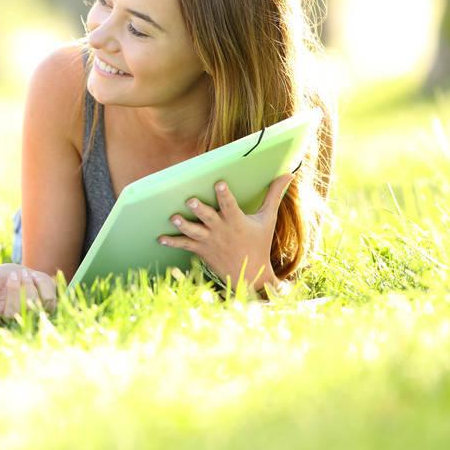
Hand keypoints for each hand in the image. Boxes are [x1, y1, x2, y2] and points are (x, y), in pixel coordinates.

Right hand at [0, 263, 55, 326]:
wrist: (25, 274)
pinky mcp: (48, 309)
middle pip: (13, 314)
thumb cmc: (3, 277)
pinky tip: (35, 277)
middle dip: (14, 292)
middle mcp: (14, 322)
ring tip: (24, 273)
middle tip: (13, 275)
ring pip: (31, 308)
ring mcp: (32, 317)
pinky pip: (48, 301)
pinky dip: (42, 287)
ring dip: (27, 288)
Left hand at [159, 174, 294, 291]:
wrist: (250, 275)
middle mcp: (221, 230)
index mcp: (237, 221)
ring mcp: (209, 241)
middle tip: (190, 200)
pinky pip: (184, 245)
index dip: (224, 194)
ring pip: (194, 232)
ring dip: (183, 226)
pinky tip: (160, 237)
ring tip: (174, 218)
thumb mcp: (268, 219)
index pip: (230, 205)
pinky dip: (172, 242)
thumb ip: (274, 195)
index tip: (218, 183)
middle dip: (199, 210)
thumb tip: (289, 174)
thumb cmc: (259, 243)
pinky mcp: (201, 250)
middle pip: (208, 218)